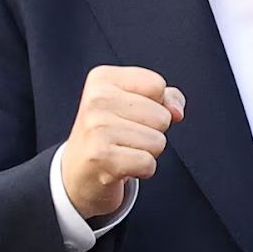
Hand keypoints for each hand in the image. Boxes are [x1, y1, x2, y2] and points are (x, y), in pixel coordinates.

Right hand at [61, 65, 184, 219]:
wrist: (76, 173)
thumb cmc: (109, 134)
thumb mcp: (133, 103)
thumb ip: (165, 97)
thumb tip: (177, 111)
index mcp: (102, 78)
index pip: (157, 85)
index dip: (155, 104)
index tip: (130, 114)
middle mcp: (96, 99)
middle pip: (162, 116)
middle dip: (152, 131)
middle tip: (125, 137)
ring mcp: (97, 128)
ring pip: (158, 141)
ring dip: (146, 152)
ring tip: (122, 150)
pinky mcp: (101, 157)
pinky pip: (148, 163)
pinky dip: (142, 170)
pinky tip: (122, 166)